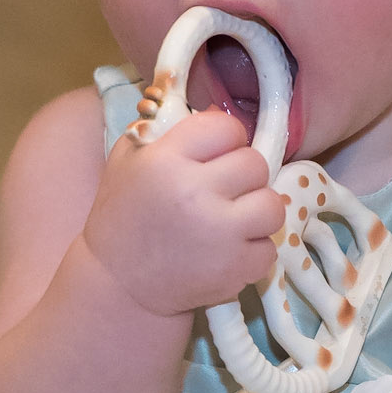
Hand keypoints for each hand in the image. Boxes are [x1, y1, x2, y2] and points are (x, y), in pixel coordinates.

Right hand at [84, 111, 285, 316]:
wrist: (118, 284)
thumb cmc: (125, 217)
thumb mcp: (129, 159)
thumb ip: (168, 129)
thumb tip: (216, 108)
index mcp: (166, 159)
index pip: (227, 127)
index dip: (226, 140)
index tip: (216, 156)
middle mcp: (194, 193)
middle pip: (255, 163)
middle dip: (243, 176)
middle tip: (223, 192)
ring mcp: (218, 233)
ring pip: (273, 205)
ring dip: (256, 211)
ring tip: (233, 220)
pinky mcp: (234, 269)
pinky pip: (270, 248)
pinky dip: (253, 251)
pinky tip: (228, 251)